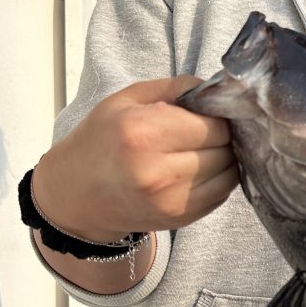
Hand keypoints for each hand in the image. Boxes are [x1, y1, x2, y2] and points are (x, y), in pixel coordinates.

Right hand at [32, 77, 239, 242]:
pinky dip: (220, 179)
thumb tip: (217, 89)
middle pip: (224, 149)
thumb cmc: (102, 140)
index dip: (218, 116)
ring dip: (225, 159)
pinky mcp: (180, 219)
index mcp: (143, 133)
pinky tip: (200, 169)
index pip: (214, 125)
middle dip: (223, 137)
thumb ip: (175, 87)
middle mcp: (158, 171)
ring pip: (229, 173)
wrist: (76, 193)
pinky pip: (223, 194)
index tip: (209, 114)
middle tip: (205, 132)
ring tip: (202, 150)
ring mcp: (170, 200)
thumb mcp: (127, 99)